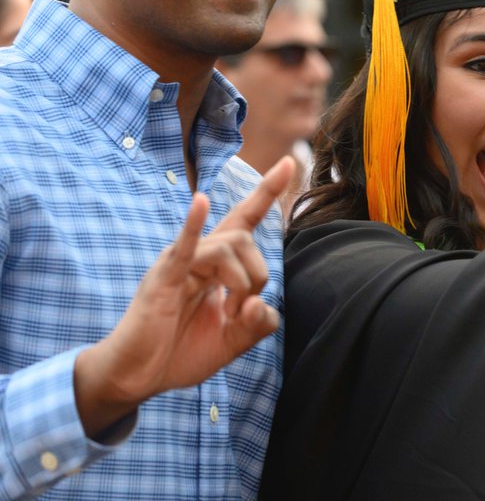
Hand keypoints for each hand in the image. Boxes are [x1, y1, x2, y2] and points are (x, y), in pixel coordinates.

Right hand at [74, 156, 293, 435]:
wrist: (138, 378)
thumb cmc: (180, 353)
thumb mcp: (232, 341)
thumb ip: (258, 323)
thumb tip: (260, 304)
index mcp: (216, 265)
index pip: (245, 219)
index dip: (268, 193)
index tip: (291, 163)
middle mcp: (199, 256)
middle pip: (244, 239)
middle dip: (256, 275)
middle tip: (241, 308)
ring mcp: (179, 264)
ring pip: (227, 247)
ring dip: (239, 280)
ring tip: (227, 309)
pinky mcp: (163, 278)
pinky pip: (183, 246)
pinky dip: (193, 224)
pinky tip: (200, 202)